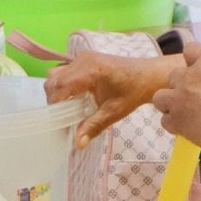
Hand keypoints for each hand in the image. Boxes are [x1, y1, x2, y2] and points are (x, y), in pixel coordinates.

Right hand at [44, 50, 180, 146]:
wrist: (147, 75)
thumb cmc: (133, 92)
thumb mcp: (113, 112)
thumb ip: (93, 126)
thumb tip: (78, 143)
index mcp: (91, 72)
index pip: (60, 86)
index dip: (54, 104)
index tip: (58, 120)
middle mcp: (83, 60)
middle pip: (54, 79)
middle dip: (54, 99)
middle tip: (62, 116)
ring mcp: (83, 57)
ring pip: (56, 74)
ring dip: (56, 90)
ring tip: (68, 106)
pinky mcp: (84, 58)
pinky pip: (64, 70)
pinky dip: (63, 84)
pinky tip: (74, 96)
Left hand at [151, 46, 200, 147]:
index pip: (190, 49)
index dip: (192, 60)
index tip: (197, 69)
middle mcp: (189, 77)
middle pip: (173, 75)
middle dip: (181, 85)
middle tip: (194, 98)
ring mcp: (179, 99)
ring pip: (160, 97)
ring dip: (169, 104)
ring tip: (184, 112)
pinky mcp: (175, 120)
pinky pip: (165, 120)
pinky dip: (175, 124)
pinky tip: (188, 127)